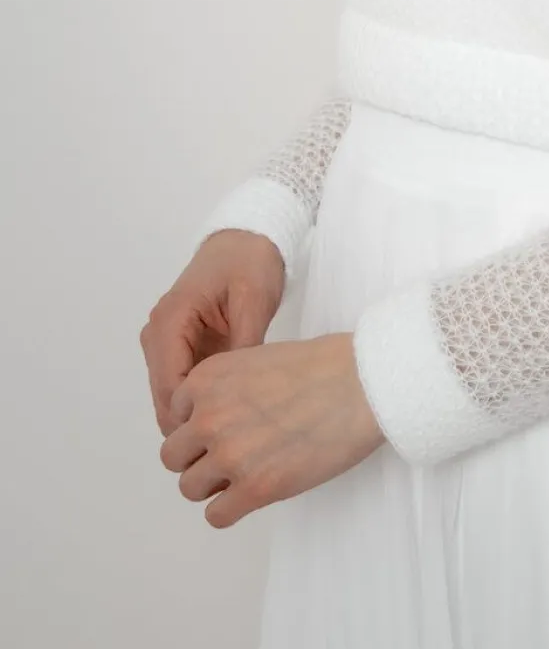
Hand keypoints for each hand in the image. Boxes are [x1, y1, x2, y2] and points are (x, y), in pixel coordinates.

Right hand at [141, 230, 286, 436]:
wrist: (248, 238)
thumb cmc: (251, 263)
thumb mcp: (253, 302)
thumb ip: (242, 346)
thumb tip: (237, 396)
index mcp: (169, 322)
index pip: (169, 387)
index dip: (191, 419)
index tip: (225, 439)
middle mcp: (157, 335)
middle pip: (165, 398)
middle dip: (192, 423)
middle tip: (231, 447)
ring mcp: (165, 342)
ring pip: (172, 396)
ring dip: (196, 415)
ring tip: (234, 434)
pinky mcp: (179, 346)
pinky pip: (183, 384)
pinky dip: (201, 401)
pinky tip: (231, 414)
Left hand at [159, 333, 386, 527]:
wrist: (362, 383)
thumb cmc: (323, 365)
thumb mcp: (258, 358)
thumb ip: (228, 388)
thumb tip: (220, 416)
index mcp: (208, 379)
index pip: (176, 417)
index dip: (199, 425)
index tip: (224, 428)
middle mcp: (209, 417)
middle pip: (174, 456)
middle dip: (199, 457)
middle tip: (230, 456)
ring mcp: (230, 455)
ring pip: (190, 488)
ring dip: (213, 485)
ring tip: (245, 476)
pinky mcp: (255, 488)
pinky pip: (216, 516)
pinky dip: (229, 510)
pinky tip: (252, 496)